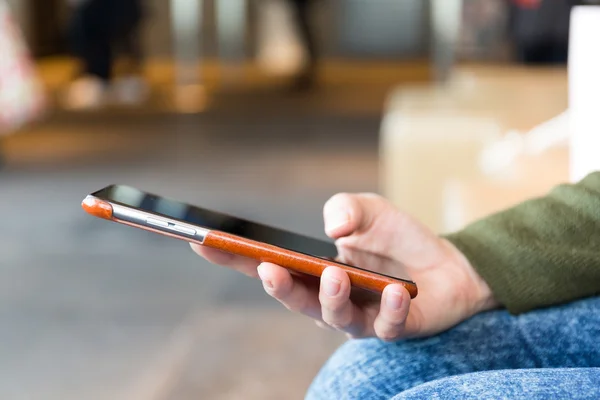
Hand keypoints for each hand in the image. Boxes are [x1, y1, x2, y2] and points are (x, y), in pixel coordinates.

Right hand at [191, 193, 497, 340]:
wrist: (446, 263)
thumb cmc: (397, 238)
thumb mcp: (369, 209)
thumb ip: (346, 208)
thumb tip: (333, 228)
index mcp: (312, 271)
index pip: (266, 264)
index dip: (233, 256)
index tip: (202, 241)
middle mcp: (328, 299)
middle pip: (294, 299)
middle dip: (278, 286)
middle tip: (269, 268)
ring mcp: (360, 317)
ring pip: (335, 317)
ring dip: (332, 296)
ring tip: (336, 274)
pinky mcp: (394, 328)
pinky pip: (387, 325)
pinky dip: (388, 307)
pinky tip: (395, 290)